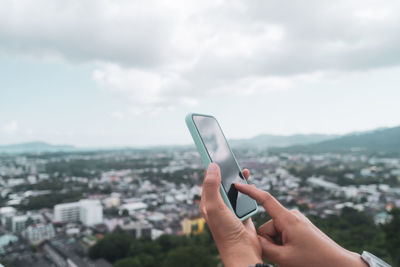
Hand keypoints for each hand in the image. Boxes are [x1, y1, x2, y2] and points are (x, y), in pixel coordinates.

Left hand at [200, 163, 261, 266]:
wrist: (243, 251)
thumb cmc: (226, 232)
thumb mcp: (215, 207)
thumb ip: (212, 186)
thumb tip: (211, 166)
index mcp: (207, 203)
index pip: (207, 179)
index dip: (209, 165)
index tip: (211, 150)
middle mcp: (217, 205)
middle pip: (221, 182)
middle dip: (225, 170)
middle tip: (228, 156)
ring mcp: (229, 208)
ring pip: (233, 188)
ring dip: (237, 178)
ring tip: (240, 168)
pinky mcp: (241, 212)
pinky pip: (244, 196)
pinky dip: (247, 188)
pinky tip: (249, 182)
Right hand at [234, 183, 368, 266]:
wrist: (340, 265)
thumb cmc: (314, 261)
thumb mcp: (284, 258)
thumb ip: (264, 247)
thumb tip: (254, 240)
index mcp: (288, 219)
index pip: (264, 200)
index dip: (249, 191)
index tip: (238, 184)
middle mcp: (292, 216)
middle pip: (268, 227)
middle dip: (270, 242)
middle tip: (284, 256)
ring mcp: (297, 222)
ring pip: (275, 233)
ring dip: (278, 246)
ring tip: (293, 257)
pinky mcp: (301, 228)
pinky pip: (284, 234)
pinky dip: (284, 245)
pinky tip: (295, 255)